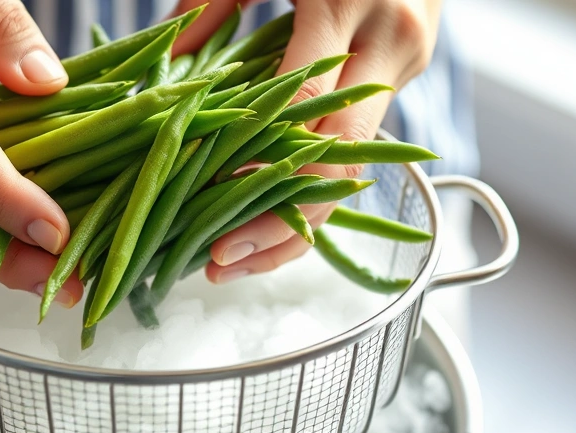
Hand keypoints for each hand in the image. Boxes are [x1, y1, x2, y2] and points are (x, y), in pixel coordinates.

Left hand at [174, 0, 441, 282]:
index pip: (303, 112)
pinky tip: (272, 217)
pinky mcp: (405, 76)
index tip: (207, 219)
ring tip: (238, 257)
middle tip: (219, 264)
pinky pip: (358, 146)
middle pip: (339, 164)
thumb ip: (213, 1)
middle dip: (280, 227)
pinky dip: (313, 187)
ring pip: (354, 170)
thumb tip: (170, 62)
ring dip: (297, 222)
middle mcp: (389, 45)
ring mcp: (406, 65)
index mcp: (346, 4)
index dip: (255, 174)